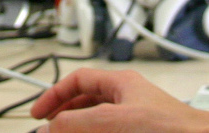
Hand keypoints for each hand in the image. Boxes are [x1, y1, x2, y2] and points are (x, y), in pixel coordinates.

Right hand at [31, 68, 208, 132]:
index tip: (39, 114)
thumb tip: (49, 127)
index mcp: (121, 83)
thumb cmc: (169, 126)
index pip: (78, 80)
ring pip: (98, 119)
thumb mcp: (113, 120)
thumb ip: (77, 122)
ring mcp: (136, 117)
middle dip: (65, 116)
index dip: (55, 95)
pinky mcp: (142, 132)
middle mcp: (127, 97)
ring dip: (79, 127)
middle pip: (86, 101)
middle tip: (50, 130)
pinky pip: (110, 129)